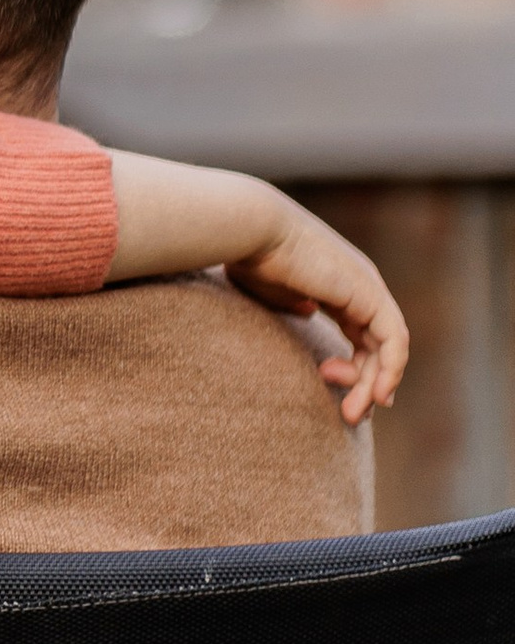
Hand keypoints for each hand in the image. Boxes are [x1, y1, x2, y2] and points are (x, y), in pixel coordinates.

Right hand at [105, 151, 407, 427]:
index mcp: (339, 283)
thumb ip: (293, 302)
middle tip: (349, 414)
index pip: (361, 331)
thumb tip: (307, 312)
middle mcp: (360, 285)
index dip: (356, 364)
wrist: (251, 229)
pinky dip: (389, 370)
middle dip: (365, 383)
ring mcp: (369, 289)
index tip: (331, 383)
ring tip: (353, 413)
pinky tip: (375, 394)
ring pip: (388, 349)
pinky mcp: (370, 295)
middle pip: (377, 345)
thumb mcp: (273, 289)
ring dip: (374, 385)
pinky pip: (394, 342)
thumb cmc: (249, 254)